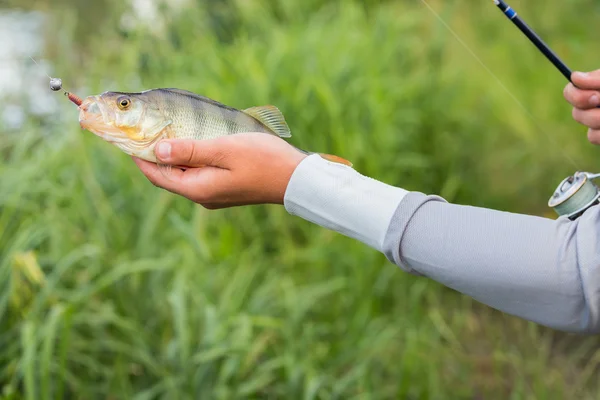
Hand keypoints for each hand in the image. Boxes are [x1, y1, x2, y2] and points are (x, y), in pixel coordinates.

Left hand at [132, 132, 306, 208]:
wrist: (295, 178)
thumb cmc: (262, 160)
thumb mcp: (223, 149)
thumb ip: (189, 150)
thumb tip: (157, 150)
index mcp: (198, 188)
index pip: (157, 174)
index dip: (139, 156)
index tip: (127, 137)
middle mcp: (202, 195)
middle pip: (168, 176)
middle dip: (154, 155)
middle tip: (145, 130)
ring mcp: (214, 194)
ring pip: (183, 175)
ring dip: (173, 156)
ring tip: (167, 131)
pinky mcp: (225, 189)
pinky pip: (198, 174)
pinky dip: (190, 159)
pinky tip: (193, 142)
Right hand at [564, 70, 599, 143]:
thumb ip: (597, 78)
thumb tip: (574, 77)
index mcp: (595, 90)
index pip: (570, 92)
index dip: (576, 95)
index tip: (596, 95)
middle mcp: (594, 106)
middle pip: (576, 110)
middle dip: (589, 108)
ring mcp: (597, 123)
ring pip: (584, 122)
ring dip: (597, 118)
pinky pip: (593, 137)